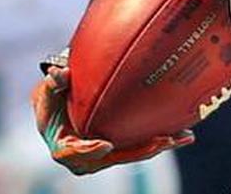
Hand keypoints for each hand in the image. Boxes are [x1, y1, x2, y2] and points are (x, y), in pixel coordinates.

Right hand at [31, 67, 193, 174]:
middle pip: (115, 157)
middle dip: (140, 150)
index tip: (106, 144)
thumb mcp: (48, 92)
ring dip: (158, 146)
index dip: (89, 151)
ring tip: (183, 137)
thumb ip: (54, 84)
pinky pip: (139, 147)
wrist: (61, 109)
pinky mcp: (120, 149)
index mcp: (64, 146)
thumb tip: (59, 74)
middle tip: (163, 140)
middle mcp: (87, 157)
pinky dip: (159, 140)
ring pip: (133, 154)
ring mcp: (106, 155)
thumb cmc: (53, 100)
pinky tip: (183, 133)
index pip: (74, 153)